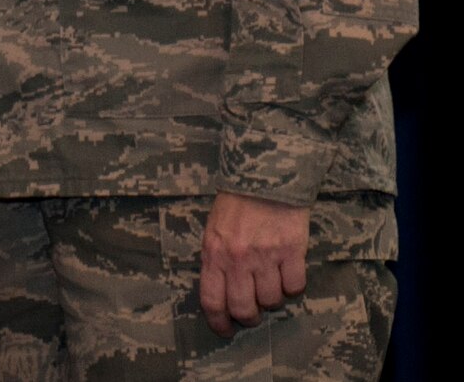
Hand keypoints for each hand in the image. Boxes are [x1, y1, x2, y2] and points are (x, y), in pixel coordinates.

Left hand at [199, 192, 307, 335]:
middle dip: (249, 317)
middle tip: (254, 313)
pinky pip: (295, 286)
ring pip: (272, 300)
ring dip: (273, 298)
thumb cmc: (236, 203)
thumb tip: (222, 290)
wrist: (264, 176)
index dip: (218, 321)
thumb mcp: (214, 229)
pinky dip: (293, 286)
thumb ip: (216, 258)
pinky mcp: (292, 251)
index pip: (211, 300)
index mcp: (213, 252)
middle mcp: (238, 259)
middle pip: (244, 308)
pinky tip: (288, 272)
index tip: (225, 329)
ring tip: (271, 282)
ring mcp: (266, 256)